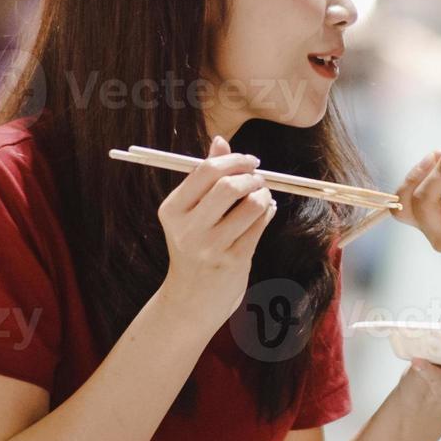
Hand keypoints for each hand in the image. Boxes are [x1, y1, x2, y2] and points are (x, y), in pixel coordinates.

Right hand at [155, 135, 277, 321]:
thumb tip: (220, 141)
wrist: (191, 300)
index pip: (205, 171)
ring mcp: (211, 246)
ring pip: (251, 205)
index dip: (234, 160)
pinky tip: (266, 211)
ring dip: (263, 195)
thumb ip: (205, 177)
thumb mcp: (190, 213)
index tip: (248, 160)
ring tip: (262, 197)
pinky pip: (260, 225)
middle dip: (251, 176)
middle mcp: (188, 228)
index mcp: (172, 210)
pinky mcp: (233, 260)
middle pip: (229, 186)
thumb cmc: (194, 247)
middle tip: (258, 178)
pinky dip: (268, 211)